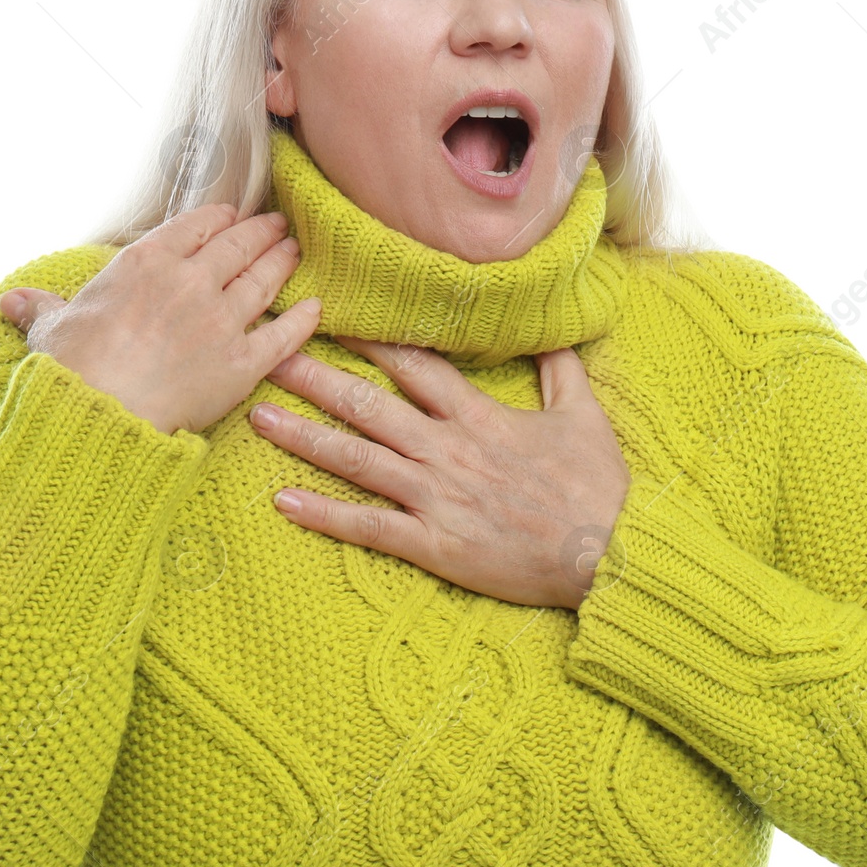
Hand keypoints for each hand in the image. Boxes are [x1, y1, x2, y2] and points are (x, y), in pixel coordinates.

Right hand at [0, 203, 321, 435]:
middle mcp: (190, 283)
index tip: (231, 215)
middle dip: (259, 231)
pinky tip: (315, 308)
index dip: (218, 218)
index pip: (194, 226)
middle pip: (237, 246)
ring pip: (263, 281)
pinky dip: (303, 320)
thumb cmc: (69, 369)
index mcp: (145, 264)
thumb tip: (11, 303)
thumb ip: (41, 308)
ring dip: (282, 262)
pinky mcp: (242, 365)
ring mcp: (220, 322)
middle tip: (276, 224)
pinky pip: (283, 335)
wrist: (96, 415)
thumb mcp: (50, 328)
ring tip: (294, 250)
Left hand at [249, 335, 631, 609]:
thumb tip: (553, 331)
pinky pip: (368, 527)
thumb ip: (559, 370)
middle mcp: (447, 448)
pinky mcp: (434, 544)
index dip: (367, 337)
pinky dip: (323, 514)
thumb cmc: (597, 486)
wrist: (609, 552)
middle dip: (313, 377)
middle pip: (367, 404)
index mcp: (478, 415)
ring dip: (303, 437)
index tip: (329, 314)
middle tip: (266, 353)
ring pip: (356, 460)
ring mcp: (436, 496)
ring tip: (257, 417)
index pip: (413, 364)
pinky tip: (282, 502)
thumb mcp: (583, 415)